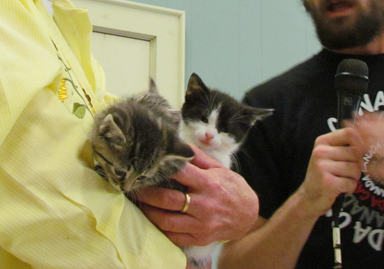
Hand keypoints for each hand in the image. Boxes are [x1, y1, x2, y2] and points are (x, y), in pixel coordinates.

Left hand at [136, 145, 258, 245]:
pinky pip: (174, 237)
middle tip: (135, 186)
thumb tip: (181, 145)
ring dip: (149, 212)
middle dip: (148, 193)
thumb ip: (199, 158)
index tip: (149, 163)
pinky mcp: (199, 239)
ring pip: (167, 221)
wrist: (248, 215)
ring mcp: (200, 225)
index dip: (163, 167)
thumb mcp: (219, 169)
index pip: (181, 173)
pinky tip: (153, 219)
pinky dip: (160, 229)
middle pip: (168, 200)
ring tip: (140, 203)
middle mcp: (203, 205)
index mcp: (208, 184)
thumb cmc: (232, 188)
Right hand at [295, 128, 361, 216]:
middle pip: (355, 152)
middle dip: (358, 164)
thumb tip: (367, 141)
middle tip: (349, 172)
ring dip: (354, 177)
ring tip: (344, 180)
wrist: (309, 197)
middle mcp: (320, 152)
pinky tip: (341, 188)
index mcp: (322, 142)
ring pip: (355, 168)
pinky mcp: (328, 182)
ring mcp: (323, 166)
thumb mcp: (328, 155)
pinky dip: (350, 188)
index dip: (360, 142)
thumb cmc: (324, 175)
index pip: (349, 133)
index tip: (360, 152)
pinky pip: (351, 183)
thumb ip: (343, 146)